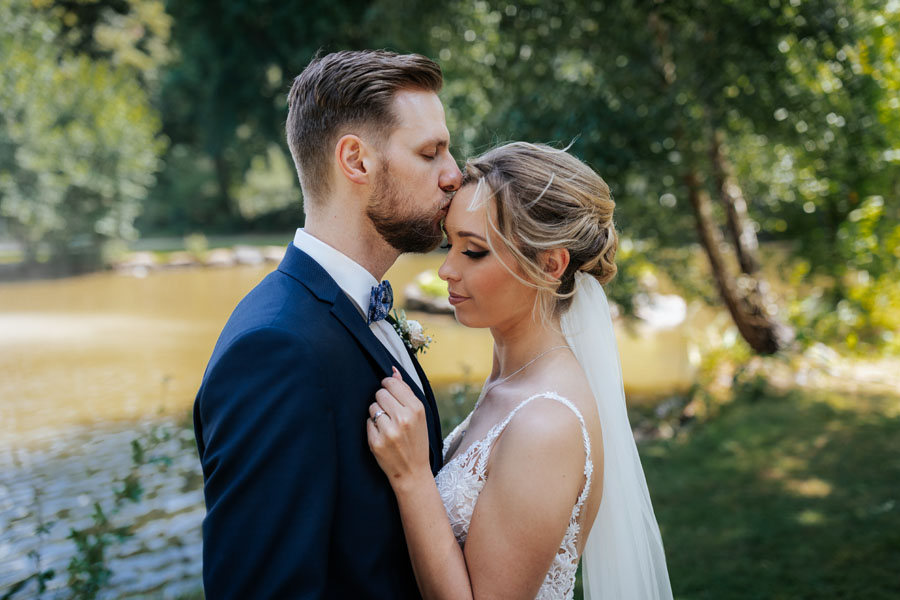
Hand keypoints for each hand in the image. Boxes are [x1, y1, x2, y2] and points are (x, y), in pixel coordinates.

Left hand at [367, 367, 430, 489]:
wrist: (412, 472)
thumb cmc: (416, 440)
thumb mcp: (418, 415)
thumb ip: (405, 391)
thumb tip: (393, 370)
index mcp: (416, 409)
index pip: (391, 383)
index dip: (387, 387)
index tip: (390, 394)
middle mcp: (403, 418)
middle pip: (380, 393)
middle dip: (382, 400)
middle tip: (390, 413)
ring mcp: (389, 431)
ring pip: (372, 407)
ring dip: (376, 414)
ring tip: (387, 425)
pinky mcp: (376, 442)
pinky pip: (367, 422)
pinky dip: (372, 427)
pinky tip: (382, 435)